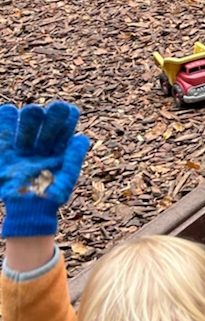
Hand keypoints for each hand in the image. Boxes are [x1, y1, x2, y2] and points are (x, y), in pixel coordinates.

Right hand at [0, 102, 89, 238]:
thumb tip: (81, 137)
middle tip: (55, 109)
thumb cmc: (52, 195)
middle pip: (47, 126)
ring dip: (31, 118)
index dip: (67, 119)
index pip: (65, 129)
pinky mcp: (6, 155)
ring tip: (34, 110)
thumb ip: (74, 157)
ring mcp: (24, 149)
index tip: (69, 110)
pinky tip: (9, 110)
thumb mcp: (67, 178)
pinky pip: (5, 136)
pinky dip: (6, 122)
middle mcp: (42, 146)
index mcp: (59, 149)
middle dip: (50, 117)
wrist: (28, 211)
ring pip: (28, 128)